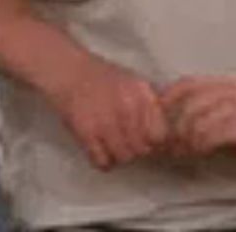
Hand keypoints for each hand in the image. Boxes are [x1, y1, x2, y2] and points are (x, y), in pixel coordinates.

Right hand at [48, 57, 168, 170]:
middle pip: (143, 149)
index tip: (147, 139)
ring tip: (113, 144)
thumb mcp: (135, 84)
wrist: (70, 73)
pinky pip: (103, 162)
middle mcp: (127, 108)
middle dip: (137, 149)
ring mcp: (106, 122)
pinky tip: (100, 149)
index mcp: (142, 95)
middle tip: (127, 142)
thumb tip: (165, 133)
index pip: (160, 134)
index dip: (154, 140)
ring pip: (124, 158)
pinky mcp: (86, 133)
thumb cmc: (104, 78)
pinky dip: (103, 161)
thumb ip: (151, 105)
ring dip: (120, 155)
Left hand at [160, 76, 235, 170]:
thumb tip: (171, 119)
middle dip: (172, 125)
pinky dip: (198, 147)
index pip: (186, 83)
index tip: (156, 119)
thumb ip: (207, 110)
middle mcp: (231, 89)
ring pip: (194, 120)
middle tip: (168, 145)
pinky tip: (199, 153)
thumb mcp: (230, 113)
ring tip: (182, 152)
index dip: (167, 99)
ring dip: (183, 140)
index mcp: (226, 83)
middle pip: (186, 102)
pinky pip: (208, 135)